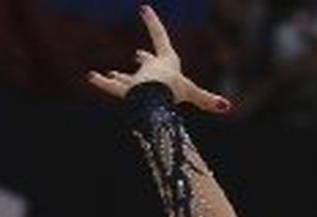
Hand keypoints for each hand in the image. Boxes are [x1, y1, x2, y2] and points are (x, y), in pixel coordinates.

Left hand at [86, 5, 230, 113]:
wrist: (153, 95)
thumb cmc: (173, 89)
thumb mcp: (193, 93)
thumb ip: (206, 100)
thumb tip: (226, 106)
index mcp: (167, 63)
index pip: (160, 38)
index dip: (153, 23)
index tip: (143, 7)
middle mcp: (151, 70)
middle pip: (147, 62)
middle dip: (144, 59)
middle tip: (137, 55)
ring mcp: (137, 81)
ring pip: (128, 78)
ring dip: (122, 77)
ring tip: (112, 74)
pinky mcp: (126, 91)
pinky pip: (110, 87)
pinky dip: (101, 83)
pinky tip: (90, 77)